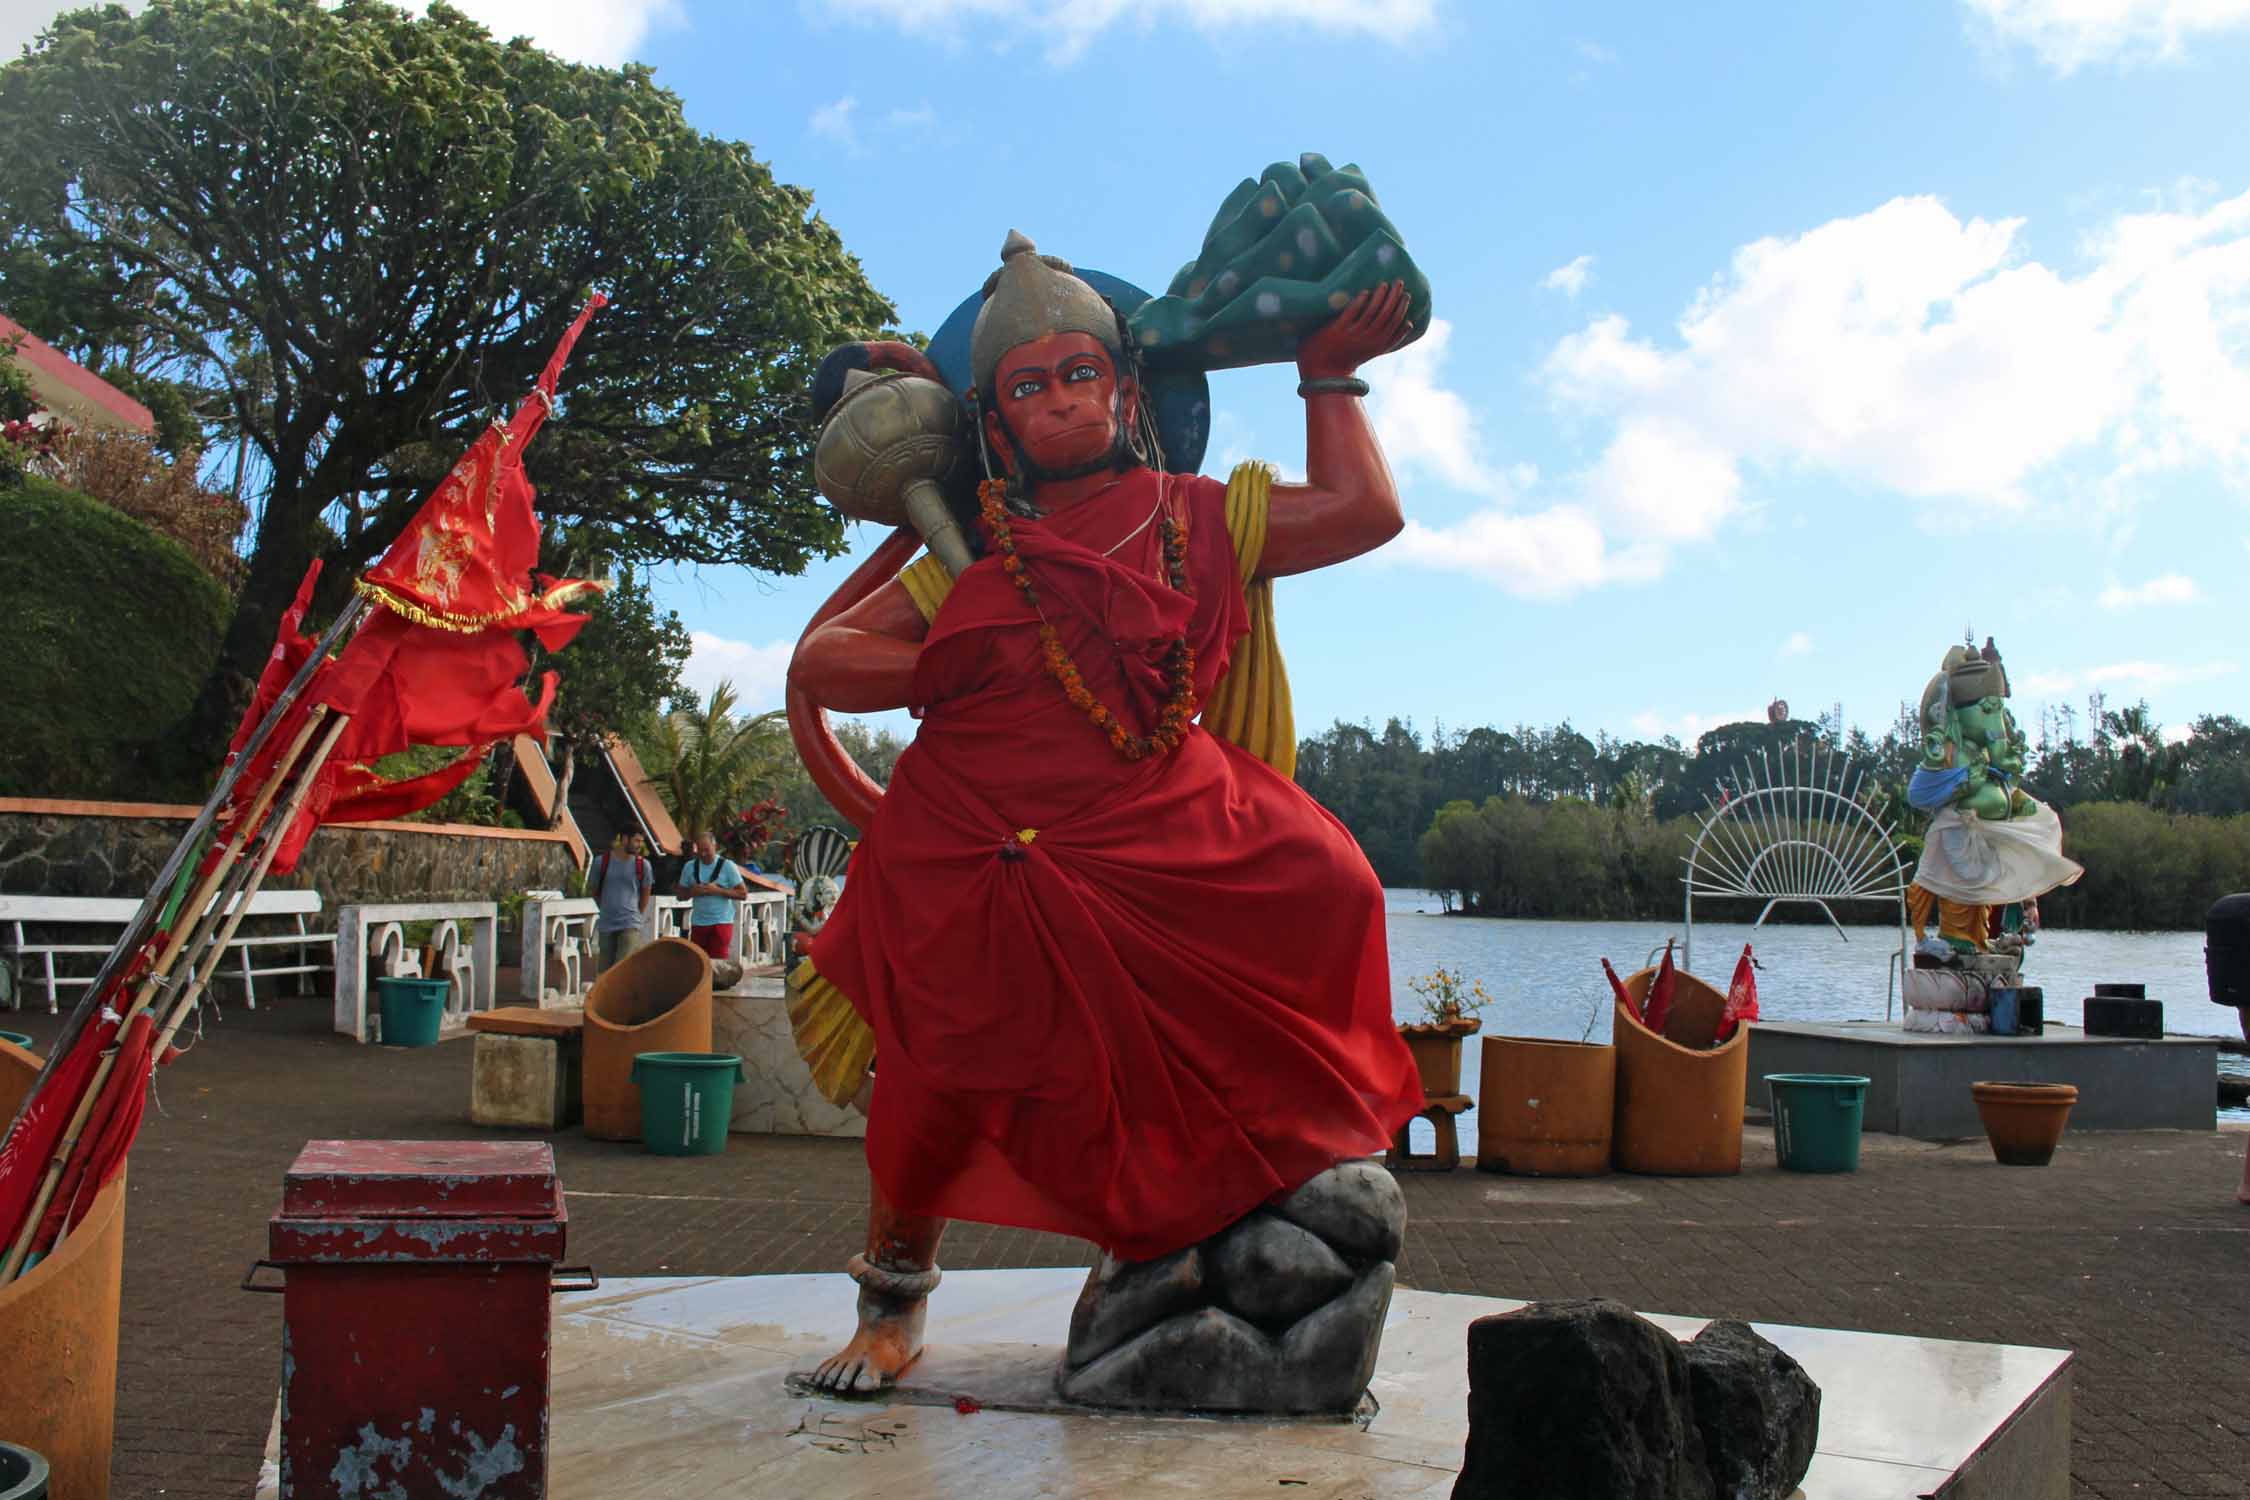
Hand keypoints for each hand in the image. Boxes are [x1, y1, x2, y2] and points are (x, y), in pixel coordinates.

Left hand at [1297, 280, 1413, 379]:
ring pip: (1372, 311)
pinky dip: (1361, 300)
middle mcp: (1368, 340)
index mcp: (1378, 345)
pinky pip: (1353, 311)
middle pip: (1387, 315)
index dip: (1403, 309)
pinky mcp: (1337, 330)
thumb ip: (1389, 338)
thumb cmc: (1350, 356)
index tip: (1407, 296)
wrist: (1324, 371)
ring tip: (1384, 284)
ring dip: (1380, 295)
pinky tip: (1365, 291)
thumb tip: (1410, 323)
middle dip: (1395, 297)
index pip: (1396, 325)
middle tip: (1399, 282)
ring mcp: (1353, 335)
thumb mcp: (1373, 350)